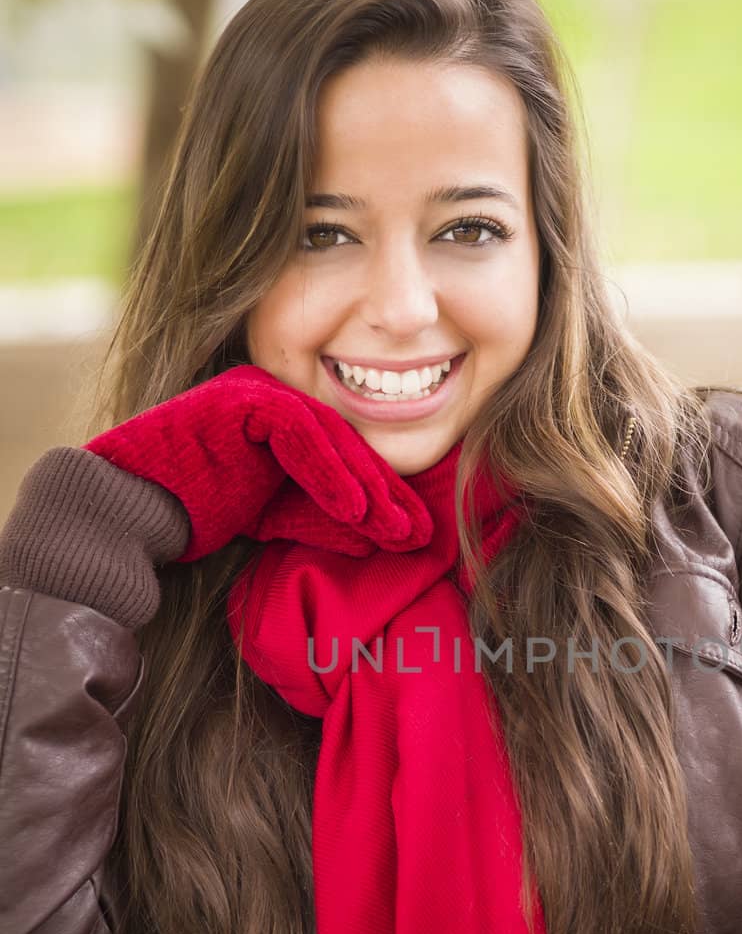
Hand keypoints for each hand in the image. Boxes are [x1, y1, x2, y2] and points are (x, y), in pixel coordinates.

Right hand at [83, 364, 432, 563]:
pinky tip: (355, 510)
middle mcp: (274, 398)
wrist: (129, 508)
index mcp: (284, 421)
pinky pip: (297, 434)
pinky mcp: (238, 400)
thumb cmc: (194, 511)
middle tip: (420, 533)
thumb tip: (380, 540)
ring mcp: (255, 392)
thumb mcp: (276, 518)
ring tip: (397, 528)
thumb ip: (324, 522)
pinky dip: (328, 473)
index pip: (347, 456)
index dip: (384, 496)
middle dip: (385, 494)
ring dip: (366, 486)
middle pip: (346, 444)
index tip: (417, 534)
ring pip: (328, 436)